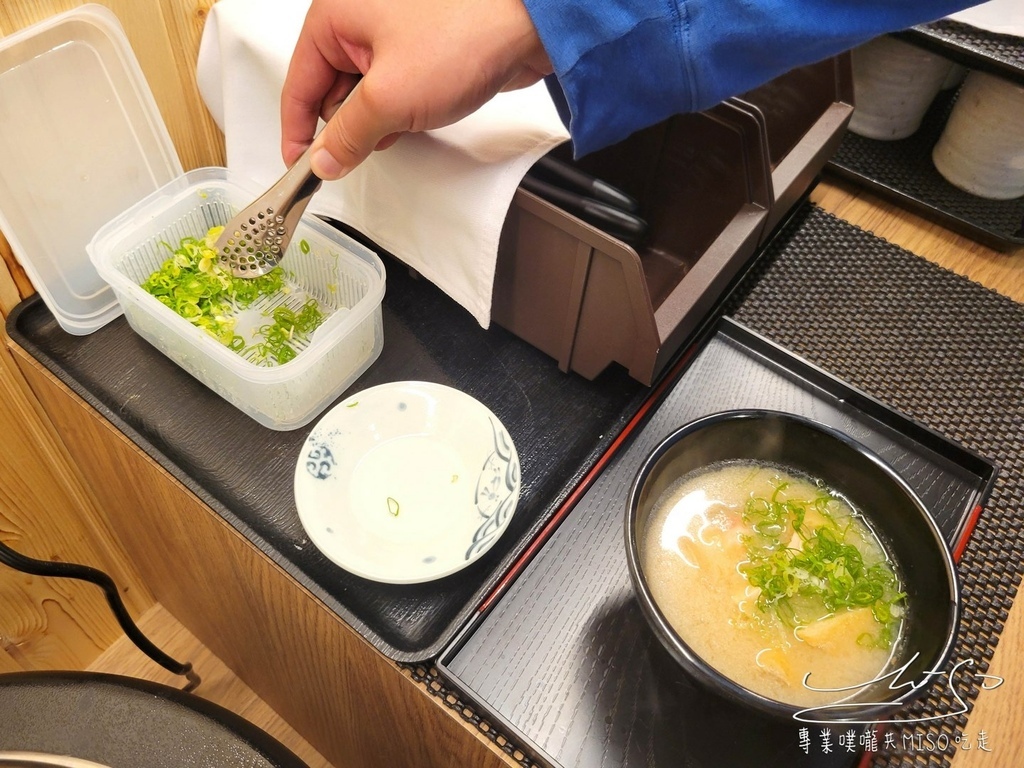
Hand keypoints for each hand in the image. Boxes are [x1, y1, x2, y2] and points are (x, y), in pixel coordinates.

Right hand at [281, 0, 552, 179]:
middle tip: (371, 141)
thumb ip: (348, 135)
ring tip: (409, 116)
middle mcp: (358, 17)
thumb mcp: (389, 99)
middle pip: (331, 90)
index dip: (297, 131)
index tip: (301, 168)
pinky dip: (402, 109)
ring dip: (381, 118)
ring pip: (365, 93)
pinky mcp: (420, 47)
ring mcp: (391, 30)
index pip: (299, 83)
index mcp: (334, 15)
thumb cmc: (463, 37)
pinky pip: (394, 87)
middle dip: (350, 124)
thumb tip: (323, 161)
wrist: (529, 26)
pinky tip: (423, 112)